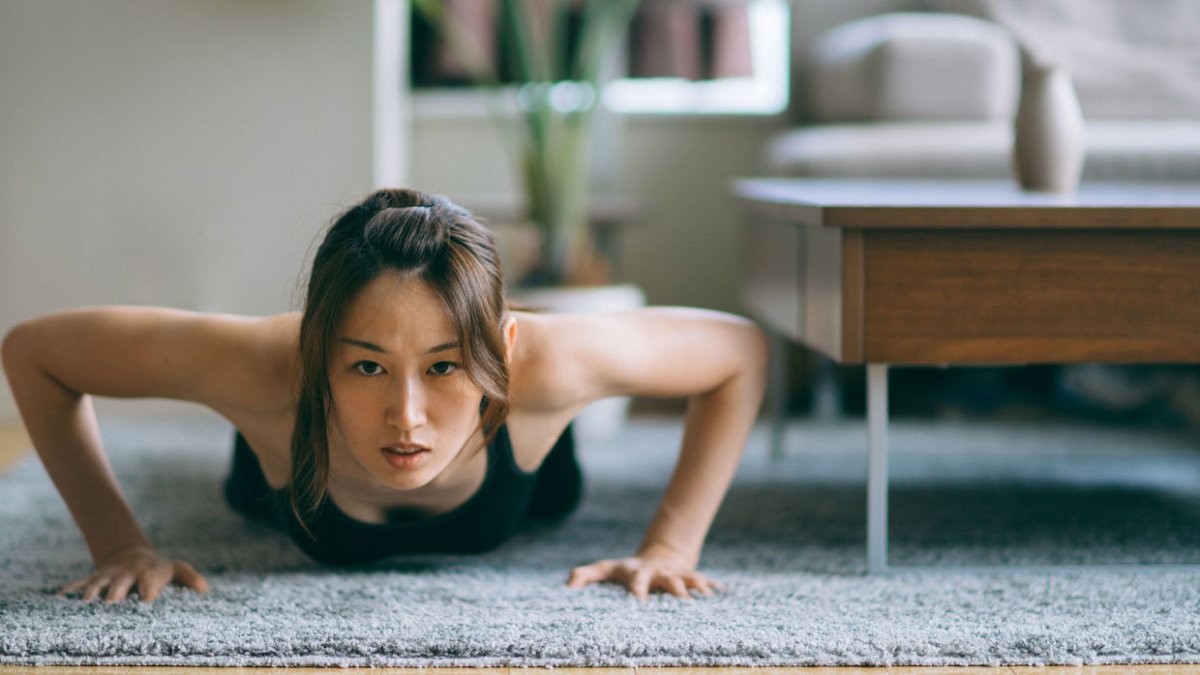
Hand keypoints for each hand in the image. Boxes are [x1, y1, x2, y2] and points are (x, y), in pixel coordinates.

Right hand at [57, 545, 208, 602]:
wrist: (132, 554)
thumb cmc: (159, 569)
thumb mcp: (176, 569)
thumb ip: (190, 578)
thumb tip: (205, 589)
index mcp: (149, 574)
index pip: (149, 585)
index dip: (149, 592)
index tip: (147, 601)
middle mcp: (126, 575)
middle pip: (120, 585)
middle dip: (116, 593)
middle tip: (111, 605)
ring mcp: (108, 576)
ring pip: (97, 584)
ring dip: (91, 594)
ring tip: (84, 605)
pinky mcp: (93, 578)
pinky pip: (77, 583)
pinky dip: (68, 591)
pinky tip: (57, 600)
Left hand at [565, 552, 723, 601]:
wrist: (660, 556)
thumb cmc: (627, 570)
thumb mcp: (605, 570)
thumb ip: (585, 575)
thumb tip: (567, 587)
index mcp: (639, 573)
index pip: (637, 580)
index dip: (637, 589)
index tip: (638, 601)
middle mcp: (660, 573)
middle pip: (667, 579)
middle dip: (674, 586)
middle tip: (681, 597)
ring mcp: (677, 575)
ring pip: (688, 579)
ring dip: (696, 585)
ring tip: (705, 596)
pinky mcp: (690, 578)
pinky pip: (704, 581)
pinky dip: (712, 586)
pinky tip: (722, 593)